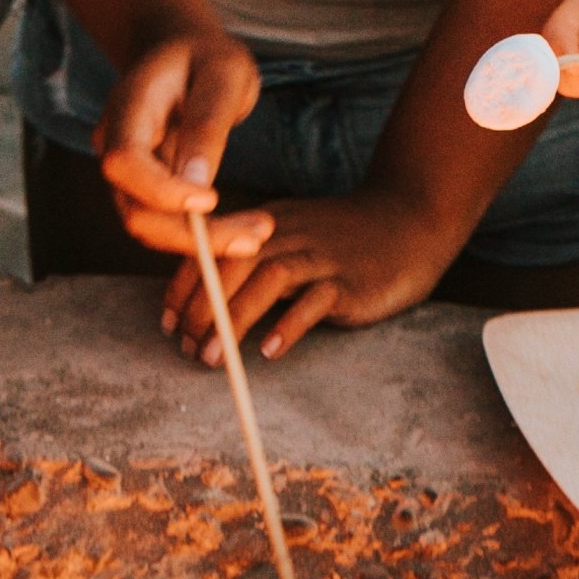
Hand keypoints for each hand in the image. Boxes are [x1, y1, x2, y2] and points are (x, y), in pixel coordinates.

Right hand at [97, 29, 270, 258]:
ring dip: (202, 244)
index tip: (212, 200)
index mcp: (128, 107)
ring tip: (258, 235)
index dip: (161, 191)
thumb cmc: (207, 57)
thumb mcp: (224, 73)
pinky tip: (243, 232)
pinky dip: (202, 237)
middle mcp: (115, 145)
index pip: (124, 162)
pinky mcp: (145, 191)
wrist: (184, 56)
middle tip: (255, 238)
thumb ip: (208, 122)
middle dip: (192, 235)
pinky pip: (165, 226)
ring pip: (150, 228)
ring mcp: (127, 173)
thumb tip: (197, 185)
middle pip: (135, 210)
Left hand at [163, 192, 462, 362]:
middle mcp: (287, 235)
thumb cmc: (341, 241)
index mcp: (264, 225)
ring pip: (267, 282)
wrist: (410, 220)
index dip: (183, 287)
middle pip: (231, 266)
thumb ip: (251, 265)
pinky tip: (270, 352)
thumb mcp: (289, 242)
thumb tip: (204, 305)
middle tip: (186, 347)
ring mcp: (320, 256)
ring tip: (214, 358)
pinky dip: (288, 326)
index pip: (211, 250)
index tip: (168, 322)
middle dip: (201, 309)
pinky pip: (314, 302)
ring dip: (233, 321)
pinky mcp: (349, 281)